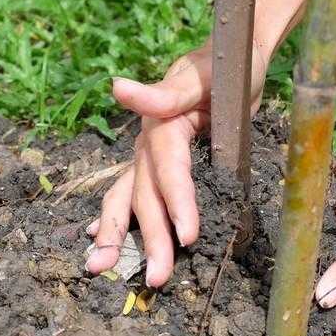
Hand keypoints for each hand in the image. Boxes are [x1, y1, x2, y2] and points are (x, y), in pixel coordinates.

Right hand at [85, 41, 267, 285]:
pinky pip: (132, 192)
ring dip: (117, 234)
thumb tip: (118, 87)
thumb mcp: (203, 75)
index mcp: (160, 123)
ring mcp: (148, 154)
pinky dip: (117, 217)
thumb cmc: (225, 66)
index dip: (177, 202)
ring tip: (101, 267)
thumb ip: (165, 91)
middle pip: (144, 194)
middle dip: (148, 238)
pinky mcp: (158, 162)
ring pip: (129, 198)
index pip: (168, 170)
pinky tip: (102, 238)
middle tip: (155, 278)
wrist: (235, 57)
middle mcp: (148, 142)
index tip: (188, 236)